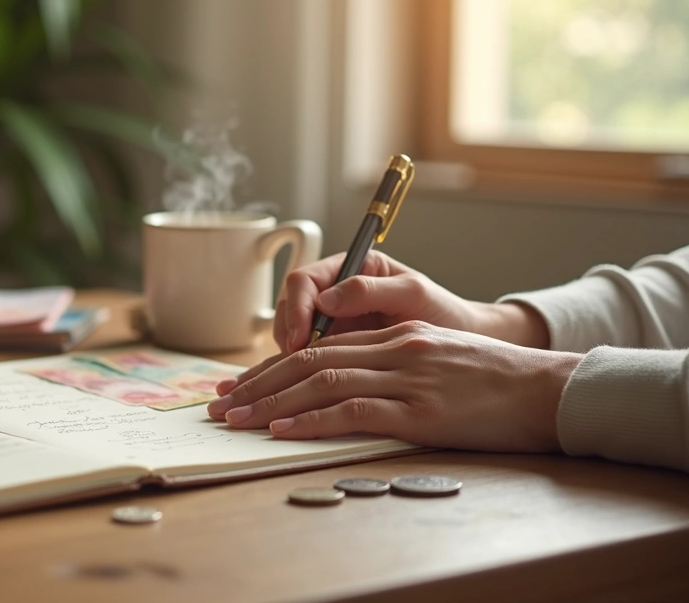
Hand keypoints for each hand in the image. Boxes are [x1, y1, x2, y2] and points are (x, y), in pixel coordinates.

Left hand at [208, 321, 582, 452]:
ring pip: (320, 383)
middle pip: (307, 361)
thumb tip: (347, 386)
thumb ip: (393, 362)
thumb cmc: (494, 381)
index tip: (239, 386)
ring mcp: (406, 377)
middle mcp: (393, 348)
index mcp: (395, 334)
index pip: (318, 347)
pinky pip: (352, 410)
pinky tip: (282, 431)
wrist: (548, 389)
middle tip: (218, 405)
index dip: (271, 367)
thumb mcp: (438, 357)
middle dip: (256, 384)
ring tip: (234, 421)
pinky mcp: (420, 409)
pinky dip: (311, 420)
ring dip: (269, 404)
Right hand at [274, 251, 549, 353]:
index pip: (305, 280)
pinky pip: (307, 353)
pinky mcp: (336, 346)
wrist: (462, 341)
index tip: (302, 336)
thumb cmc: (443, 312)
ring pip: (292, 331)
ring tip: (299, 374)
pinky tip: (305, 383)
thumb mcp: (412, 294)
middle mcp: (335, 291)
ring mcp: (333, 320)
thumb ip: (370, 291)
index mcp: (351, 269)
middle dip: (287, 332)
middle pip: (290, 306)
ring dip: (289, 352)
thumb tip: (327, 299)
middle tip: (294, 360)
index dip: (297, 307)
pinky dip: (300, 368)